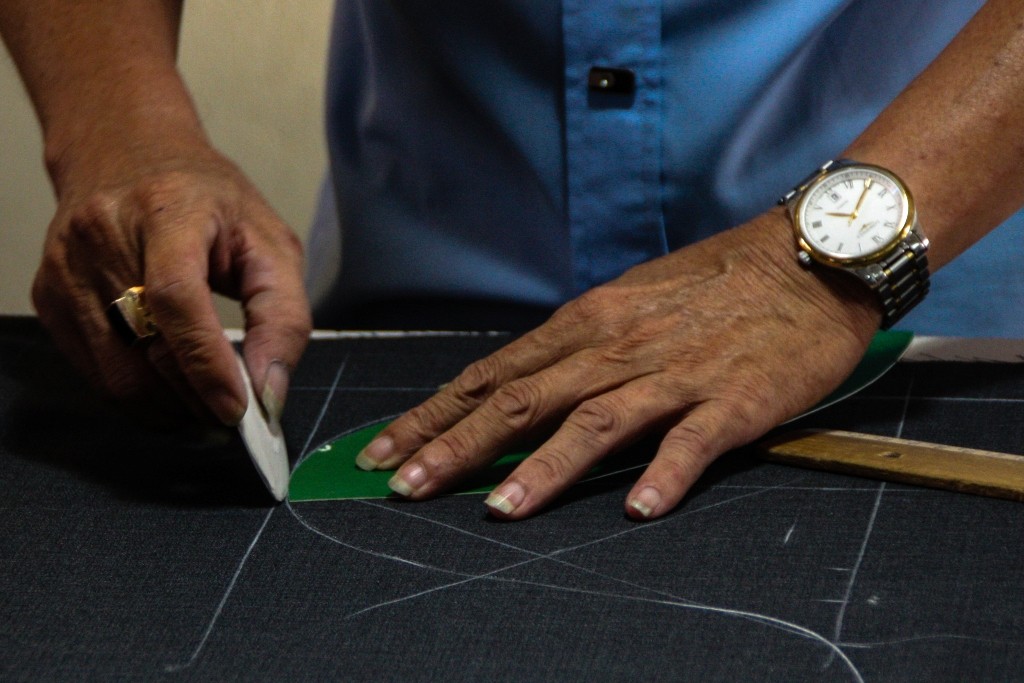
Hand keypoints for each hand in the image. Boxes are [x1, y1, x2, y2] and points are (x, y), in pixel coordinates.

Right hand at [32, 129, 311, 427]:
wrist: (126, 155)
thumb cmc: (208, 203)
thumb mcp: (270, 242)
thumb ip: (282, 315)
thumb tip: (269, 390)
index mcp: (166, 211)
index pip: (176, 299)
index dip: (206, 364)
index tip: (238, 409)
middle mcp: (102, 237)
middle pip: (147, 350)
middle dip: (198, 400)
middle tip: (235, 417)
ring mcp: (67, 271)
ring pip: (118, 376)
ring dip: (170, 408)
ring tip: (207, 405)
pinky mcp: (50, 299)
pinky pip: (96, 374)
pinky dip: (140, 395)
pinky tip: (171, 387)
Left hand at [355, 210, 881, 519]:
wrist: (807, 257)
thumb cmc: (712, 283)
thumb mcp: (628, 303)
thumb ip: (576, 348)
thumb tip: (519, 387)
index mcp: (587, 323)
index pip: (493, 374)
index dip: (436, 414)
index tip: (386, 448)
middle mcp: (616, 347)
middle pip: (522, 400)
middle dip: (457, 445)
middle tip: (404, 486)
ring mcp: (673, 374)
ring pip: (594, 423)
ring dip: (542, 469)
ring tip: (498, 509)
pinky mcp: (733, 399)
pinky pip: (692, 441)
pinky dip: (664, 474)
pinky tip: (638, 509)